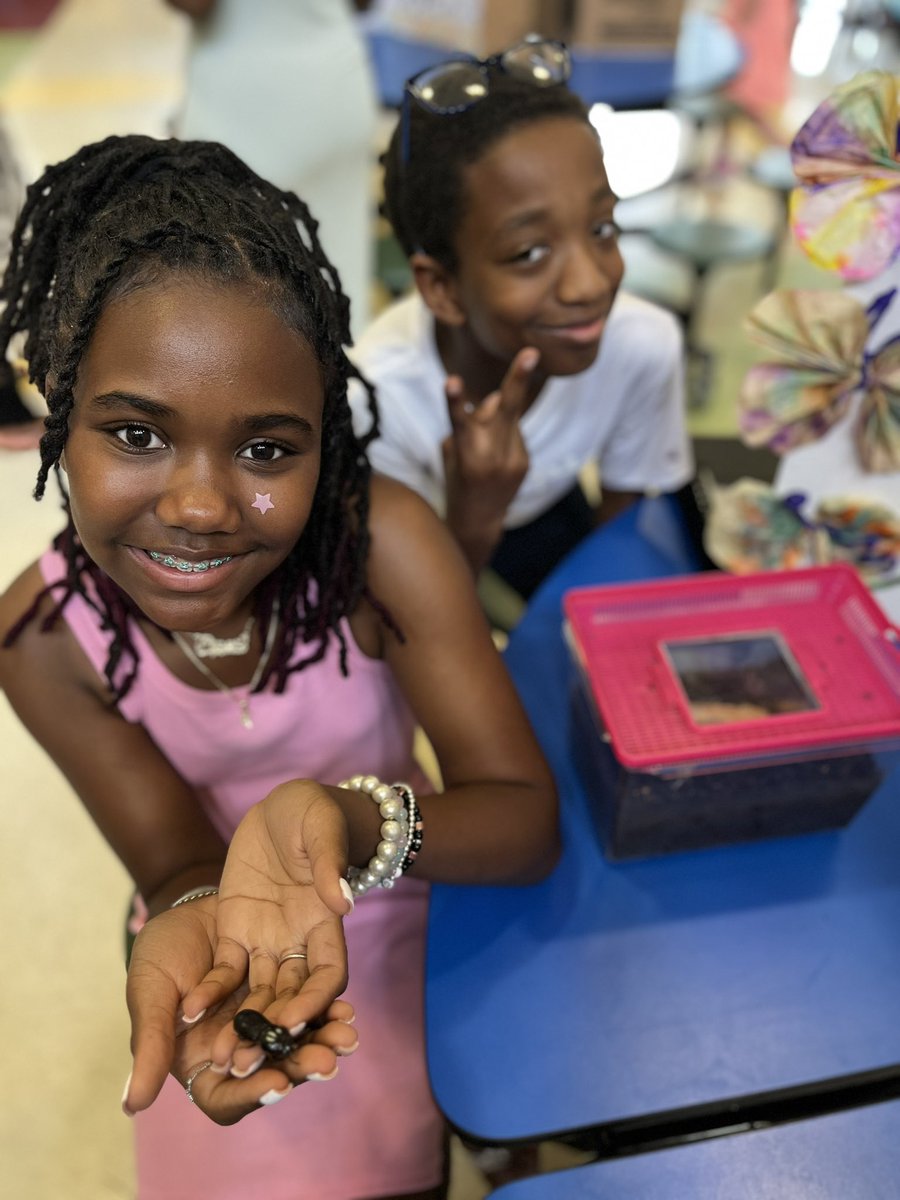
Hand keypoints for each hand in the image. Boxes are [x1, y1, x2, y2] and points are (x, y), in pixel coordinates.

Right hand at [125, 899, 356, 1124]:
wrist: (186, 908)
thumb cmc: (157, 956)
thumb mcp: (149, 995)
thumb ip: (149, 1046)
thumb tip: (133, 1106)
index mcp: (200, 1062)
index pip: (225, 1097)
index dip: (250, 1094)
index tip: (277, 1084)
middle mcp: (237, 1048)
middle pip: (270, 1070)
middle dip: (299, 1067)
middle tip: (327, 1062)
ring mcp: (263, 1020)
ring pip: (293, 1040)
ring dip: (320, 1039)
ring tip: (346, 1036)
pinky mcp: (283, 991)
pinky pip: (305, 1005)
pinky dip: (324, 1007)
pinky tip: (345, 1007)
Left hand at [181, 779, 352, 1049]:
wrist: (283, 806)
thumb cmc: (313, 813)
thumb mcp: (323, 830)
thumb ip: (329, 866)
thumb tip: (342, 902)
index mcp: (327, 924)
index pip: (328, 974)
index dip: (316, 1000)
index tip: (295, 1020)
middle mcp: (299, 942)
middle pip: (291, 995)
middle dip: (274, 1029)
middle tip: (252, 1059)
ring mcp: (267, 940)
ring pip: (257, 993)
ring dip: (242, 1024)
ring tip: (222, 1055)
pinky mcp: (236, 932)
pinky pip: (225, 970)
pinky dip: (211, 992)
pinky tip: (189, 1010)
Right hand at [442, 346, 538, 567]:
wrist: (478, 520)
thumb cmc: (457, 479)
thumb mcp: (454, 452)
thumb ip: (471, 424)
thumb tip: (496, 401)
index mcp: (464, 452)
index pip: (458, 419)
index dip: (454, 400)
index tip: (451, 380)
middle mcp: (489, 455)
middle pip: (504, 408)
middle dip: (518, 378)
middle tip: (531, 353)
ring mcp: (512, 459)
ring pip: (508, 416)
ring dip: (498, 413)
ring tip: (486, 441)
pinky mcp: (525, 462)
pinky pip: (515, 433)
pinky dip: (505, 435)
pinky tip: (497, 456)